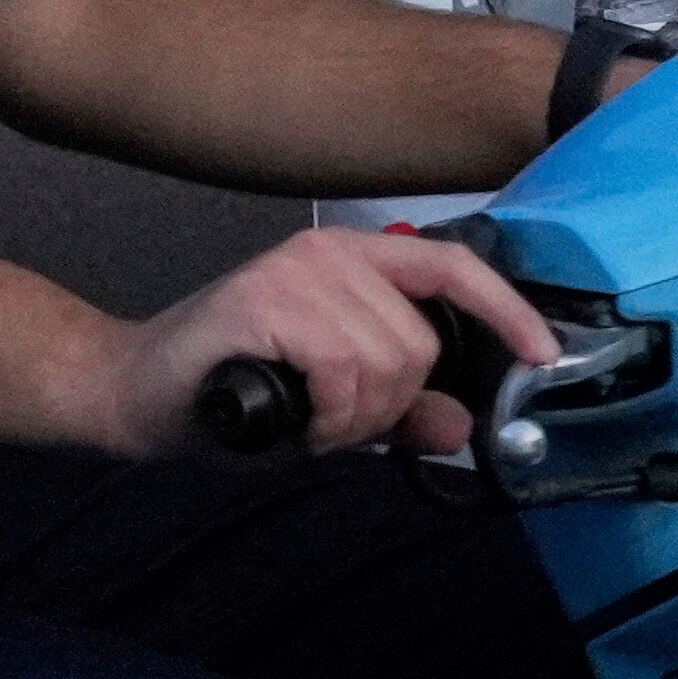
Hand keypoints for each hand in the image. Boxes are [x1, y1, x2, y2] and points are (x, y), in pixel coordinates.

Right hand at [117, 221, 554, 463]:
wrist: (135, 394)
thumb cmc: (233, 397)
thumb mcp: (333, 410)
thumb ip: (396, 412)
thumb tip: (460, 425)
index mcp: (352, 261)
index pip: (451, 267)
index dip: (504, 310)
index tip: (542, 356)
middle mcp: (326, 253)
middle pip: (418, 343)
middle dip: (388, 408)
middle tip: (334, 426)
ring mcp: (292, 271)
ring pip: (384, 362)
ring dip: (351, 419)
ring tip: (306, 422)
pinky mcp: (261, 300)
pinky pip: (339, 369)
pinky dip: (325, 415)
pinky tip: (293, 421)